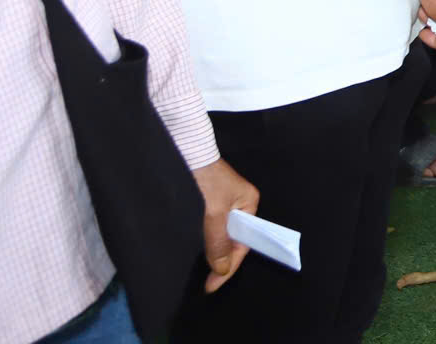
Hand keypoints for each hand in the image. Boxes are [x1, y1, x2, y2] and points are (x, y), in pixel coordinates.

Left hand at [191, 157, 258, 292]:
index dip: (229, 266)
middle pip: (234, 240)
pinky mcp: (208, 202)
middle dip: (222, 262)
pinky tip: (198, 252)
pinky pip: (211, 228)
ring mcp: (224, 203)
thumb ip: (218, 242)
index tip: (212, 285)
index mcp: (249, 204)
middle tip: (208, 283)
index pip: (244, 242)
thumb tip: (222, 270)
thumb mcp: (213, 212)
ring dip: (212, 253)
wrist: (186, 151)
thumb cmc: (205, 179)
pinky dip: (205, 242)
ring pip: (221, 235)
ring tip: (203, 273)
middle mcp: (240, 205)